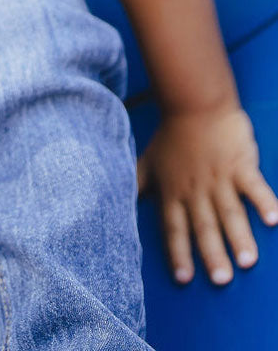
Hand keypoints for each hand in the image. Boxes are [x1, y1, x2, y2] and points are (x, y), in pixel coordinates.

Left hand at [137, 105, 277, 284]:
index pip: (174, 227)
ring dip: (239, 236)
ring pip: (230, 211)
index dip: (178, 252)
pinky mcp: (240, 164)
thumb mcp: (148, 160)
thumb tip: (120, 199)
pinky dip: (264, 201)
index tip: (183, 278)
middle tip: (221, 280)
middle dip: (212, 253)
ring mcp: (219, 177)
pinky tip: (274, 219)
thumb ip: (138, 183)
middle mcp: (196, 189)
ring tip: (248, 260)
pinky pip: (254, 186)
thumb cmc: (171, 134)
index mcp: (174, 191)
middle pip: (204, 225)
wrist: (193, 102)